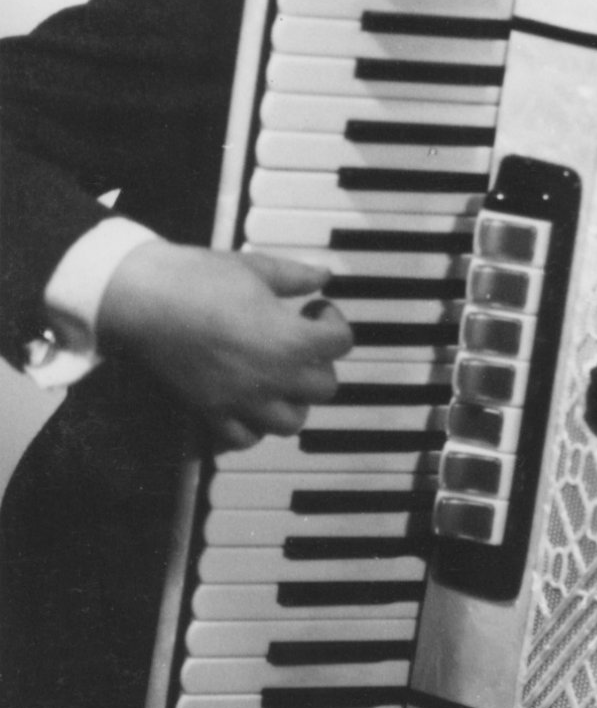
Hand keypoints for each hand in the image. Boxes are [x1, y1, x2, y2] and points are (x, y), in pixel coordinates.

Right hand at [98, 241, 352, 448]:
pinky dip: (253, 428)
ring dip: (294, 401)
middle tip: (302, 342)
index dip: (333, 321)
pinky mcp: (210, 410)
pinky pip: (243, 439)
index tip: (315, 308)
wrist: (143, 297)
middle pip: (325, 387)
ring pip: (291, 422)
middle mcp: (273, 377)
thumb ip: (295, 276)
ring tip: (281, 377)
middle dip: (320, 363)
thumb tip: (322, 274)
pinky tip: (249, 402)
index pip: (341, 343)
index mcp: (290, 339)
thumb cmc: (199, 277)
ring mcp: (241, 399)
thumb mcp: (256, 268)